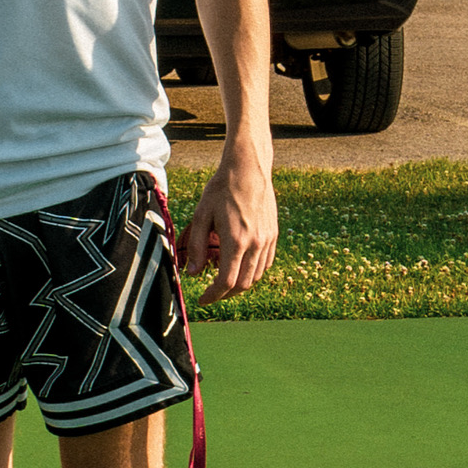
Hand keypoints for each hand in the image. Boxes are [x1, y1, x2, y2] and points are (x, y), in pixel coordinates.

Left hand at [172, 144, 277, 302]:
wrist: (248, 168)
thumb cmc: (221, 189)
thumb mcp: (202, 216)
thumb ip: (197, 247)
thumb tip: (193, 274)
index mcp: (236, 241)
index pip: (226, 282)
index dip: (213, 295)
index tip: (202, 299)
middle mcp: (256, 244)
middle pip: (243, 284)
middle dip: (226, 294)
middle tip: (211, 293)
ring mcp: (268, 240)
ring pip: (257, 276)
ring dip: (240, 284)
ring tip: (224, 282)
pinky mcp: (274, 234)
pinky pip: (266, 263)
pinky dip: (254, 272)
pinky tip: (241, 267)